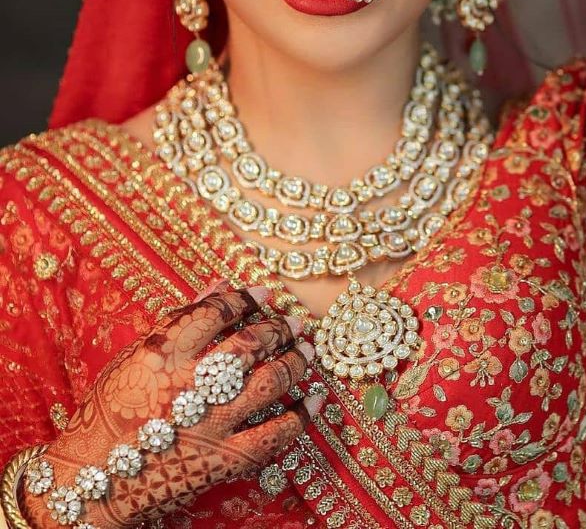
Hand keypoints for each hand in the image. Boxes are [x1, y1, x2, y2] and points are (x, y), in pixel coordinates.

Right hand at [23, 284, 319, 528]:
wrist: (90, 481)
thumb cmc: (109, 412)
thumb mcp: (135, 357)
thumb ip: (180, 319)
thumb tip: (219, 284)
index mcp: (164, 353)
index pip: (217, 312)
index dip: (247, 298)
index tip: (264, 292)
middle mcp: (191, 385)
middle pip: (251, 344)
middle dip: (279, 327)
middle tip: (294, 320)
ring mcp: (211, 423)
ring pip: (270, 382)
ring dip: (296, 361)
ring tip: (309, 349)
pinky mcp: (223, 460)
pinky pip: (275, 435)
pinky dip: (302, 415)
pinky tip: (316, 398)